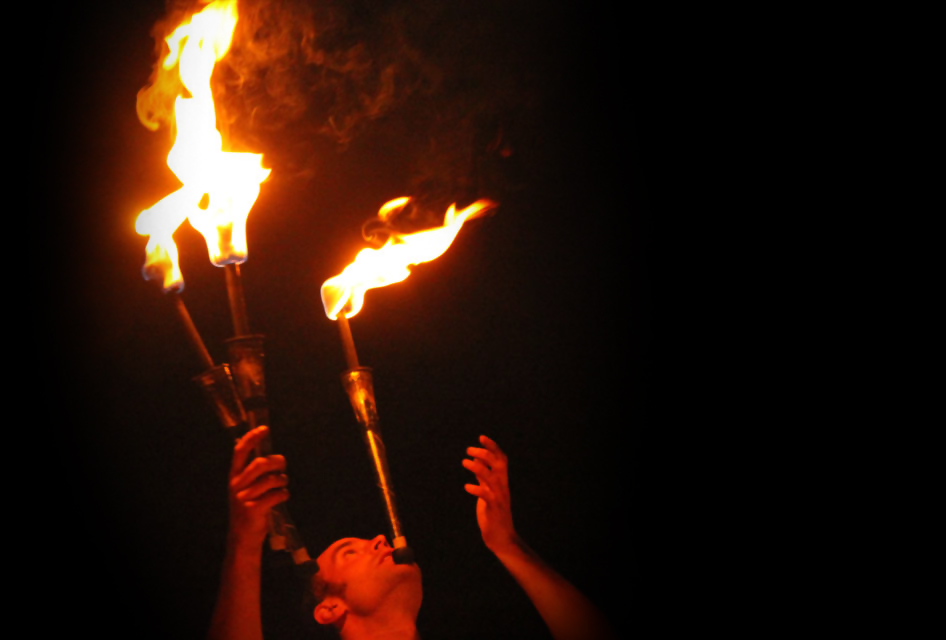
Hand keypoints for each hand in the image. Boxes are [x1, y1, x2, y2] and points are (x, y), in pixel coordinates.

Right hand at [227, 426, 288, 552]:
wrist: (242, 538)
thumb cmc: (249, 509)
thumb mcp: (246, 489)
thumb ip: (255, 474)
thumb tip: (274, 457)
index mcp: (234, 476)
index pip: (240, 451)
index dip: (252, 438)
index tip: (264, 429)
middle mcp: (236, 485)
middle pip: (260, 463)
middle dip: (277, 461)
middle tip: (283, 466)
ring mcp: (243, 498)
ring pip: (271, 480)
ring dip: (282, 481)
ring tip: (282, 486)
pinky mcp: (253, 510)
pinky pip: (276, 495)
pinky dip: (284, 494)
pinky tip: (282, 497)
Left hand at [463, 435, 518, 554]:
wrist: (502, 538)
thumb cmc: (494, 514)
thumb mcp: (488, 491)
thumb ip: (484, 477)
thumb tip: (477, 460)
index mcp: (502, 482)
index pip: (502, 459)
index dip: (493, 447)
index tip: (481, 437)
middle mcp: (503, 487)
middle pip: (499, 463)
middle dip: (485, 453)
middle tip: (468, 449)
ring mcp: (499, 498)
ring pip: (492, 477)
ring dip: (478, 467)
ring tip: (464, 462)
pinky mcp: (494, 509)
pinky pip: (487, 496)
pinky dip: (477, 489)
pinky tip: (467, 487)